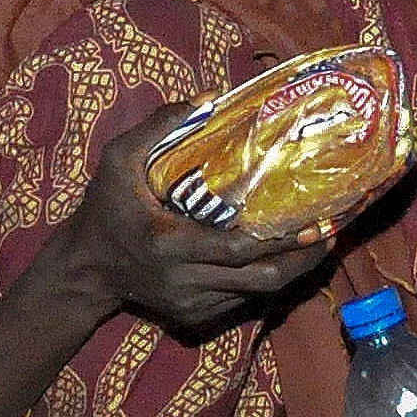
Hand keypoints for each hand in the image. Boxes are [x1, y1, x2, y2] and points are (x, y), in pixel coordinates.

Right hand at [65, 112, 341, 330]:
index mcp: (169, 243)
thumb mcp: (117, 161)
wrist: (84, 270)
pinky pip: (243, 300)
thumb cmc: (104, 209)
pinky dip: (266, 279)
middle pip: (261, 279)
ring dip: (292, 270)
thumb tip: (209, 99)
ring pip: (258, 294)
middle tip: (331, 233)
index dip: (283, 240)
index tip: (317, 223)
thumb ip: (159, 126)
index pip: (237, 249)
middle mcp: (185, 281)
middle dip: (303, 260)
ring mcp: (192, 304)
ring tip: (319, 243)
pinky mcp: (196, 317)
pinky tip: (284, 256)